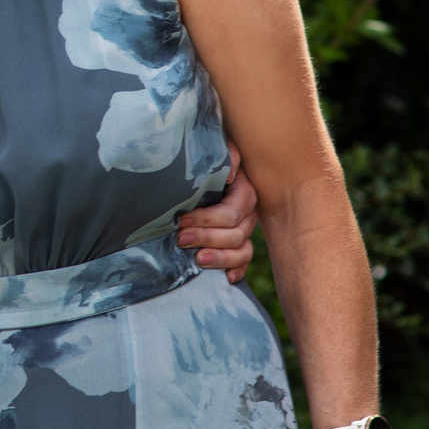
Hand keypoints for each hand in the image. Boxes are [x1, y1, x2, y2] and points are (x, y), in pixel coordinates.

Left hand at [176, 145, 259, 282]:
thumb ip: (226, 156)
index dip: (207, 219)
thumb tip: (230, 175)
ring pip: (242, 250)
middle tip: (180, 239)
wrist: (202, 165)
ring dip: (221, 258)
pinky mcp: (237, 243)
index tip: (181, 220)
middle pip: (236, 234)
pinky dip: (237, 270)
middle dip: (207, 238)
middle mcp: (247, 214)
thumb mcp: (215, 149)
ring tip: (198, 260)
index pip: (231, 212)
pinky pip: (244, 261)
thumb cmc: (206, 158)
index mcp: (244, 192)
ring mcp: (244, 230)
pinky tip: (227, 278)